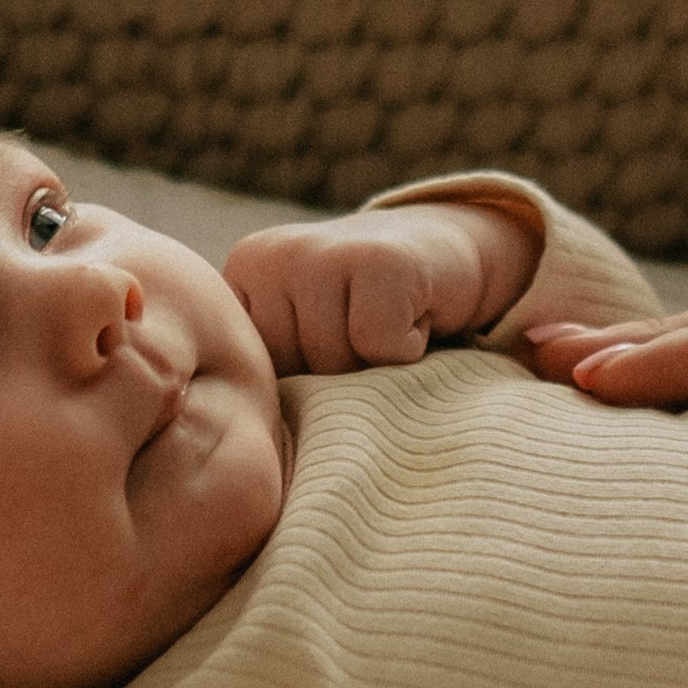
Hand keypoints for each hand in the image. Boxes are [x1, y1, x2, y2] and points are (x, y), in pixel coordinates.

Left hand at [224, 203, 538, 374]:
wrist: (445, 253)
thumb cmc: (369, 314)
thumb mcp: (302, 338)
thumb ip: (272, 367)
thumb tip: (255, 435)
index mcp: (241, 277)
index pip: (254, 374)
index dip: (301, 382)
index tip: (327, 348)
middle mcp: (270, 257)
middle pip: (293, 371)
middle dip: (334, 375)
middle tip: (363, 335)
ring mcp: (321, 252)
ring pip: (334, 363)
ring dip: (374, 363)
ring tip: (386, 326)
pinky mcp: (379, 259)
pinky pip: (379, 345)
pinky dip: (407, 348)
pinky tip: (412, 316)